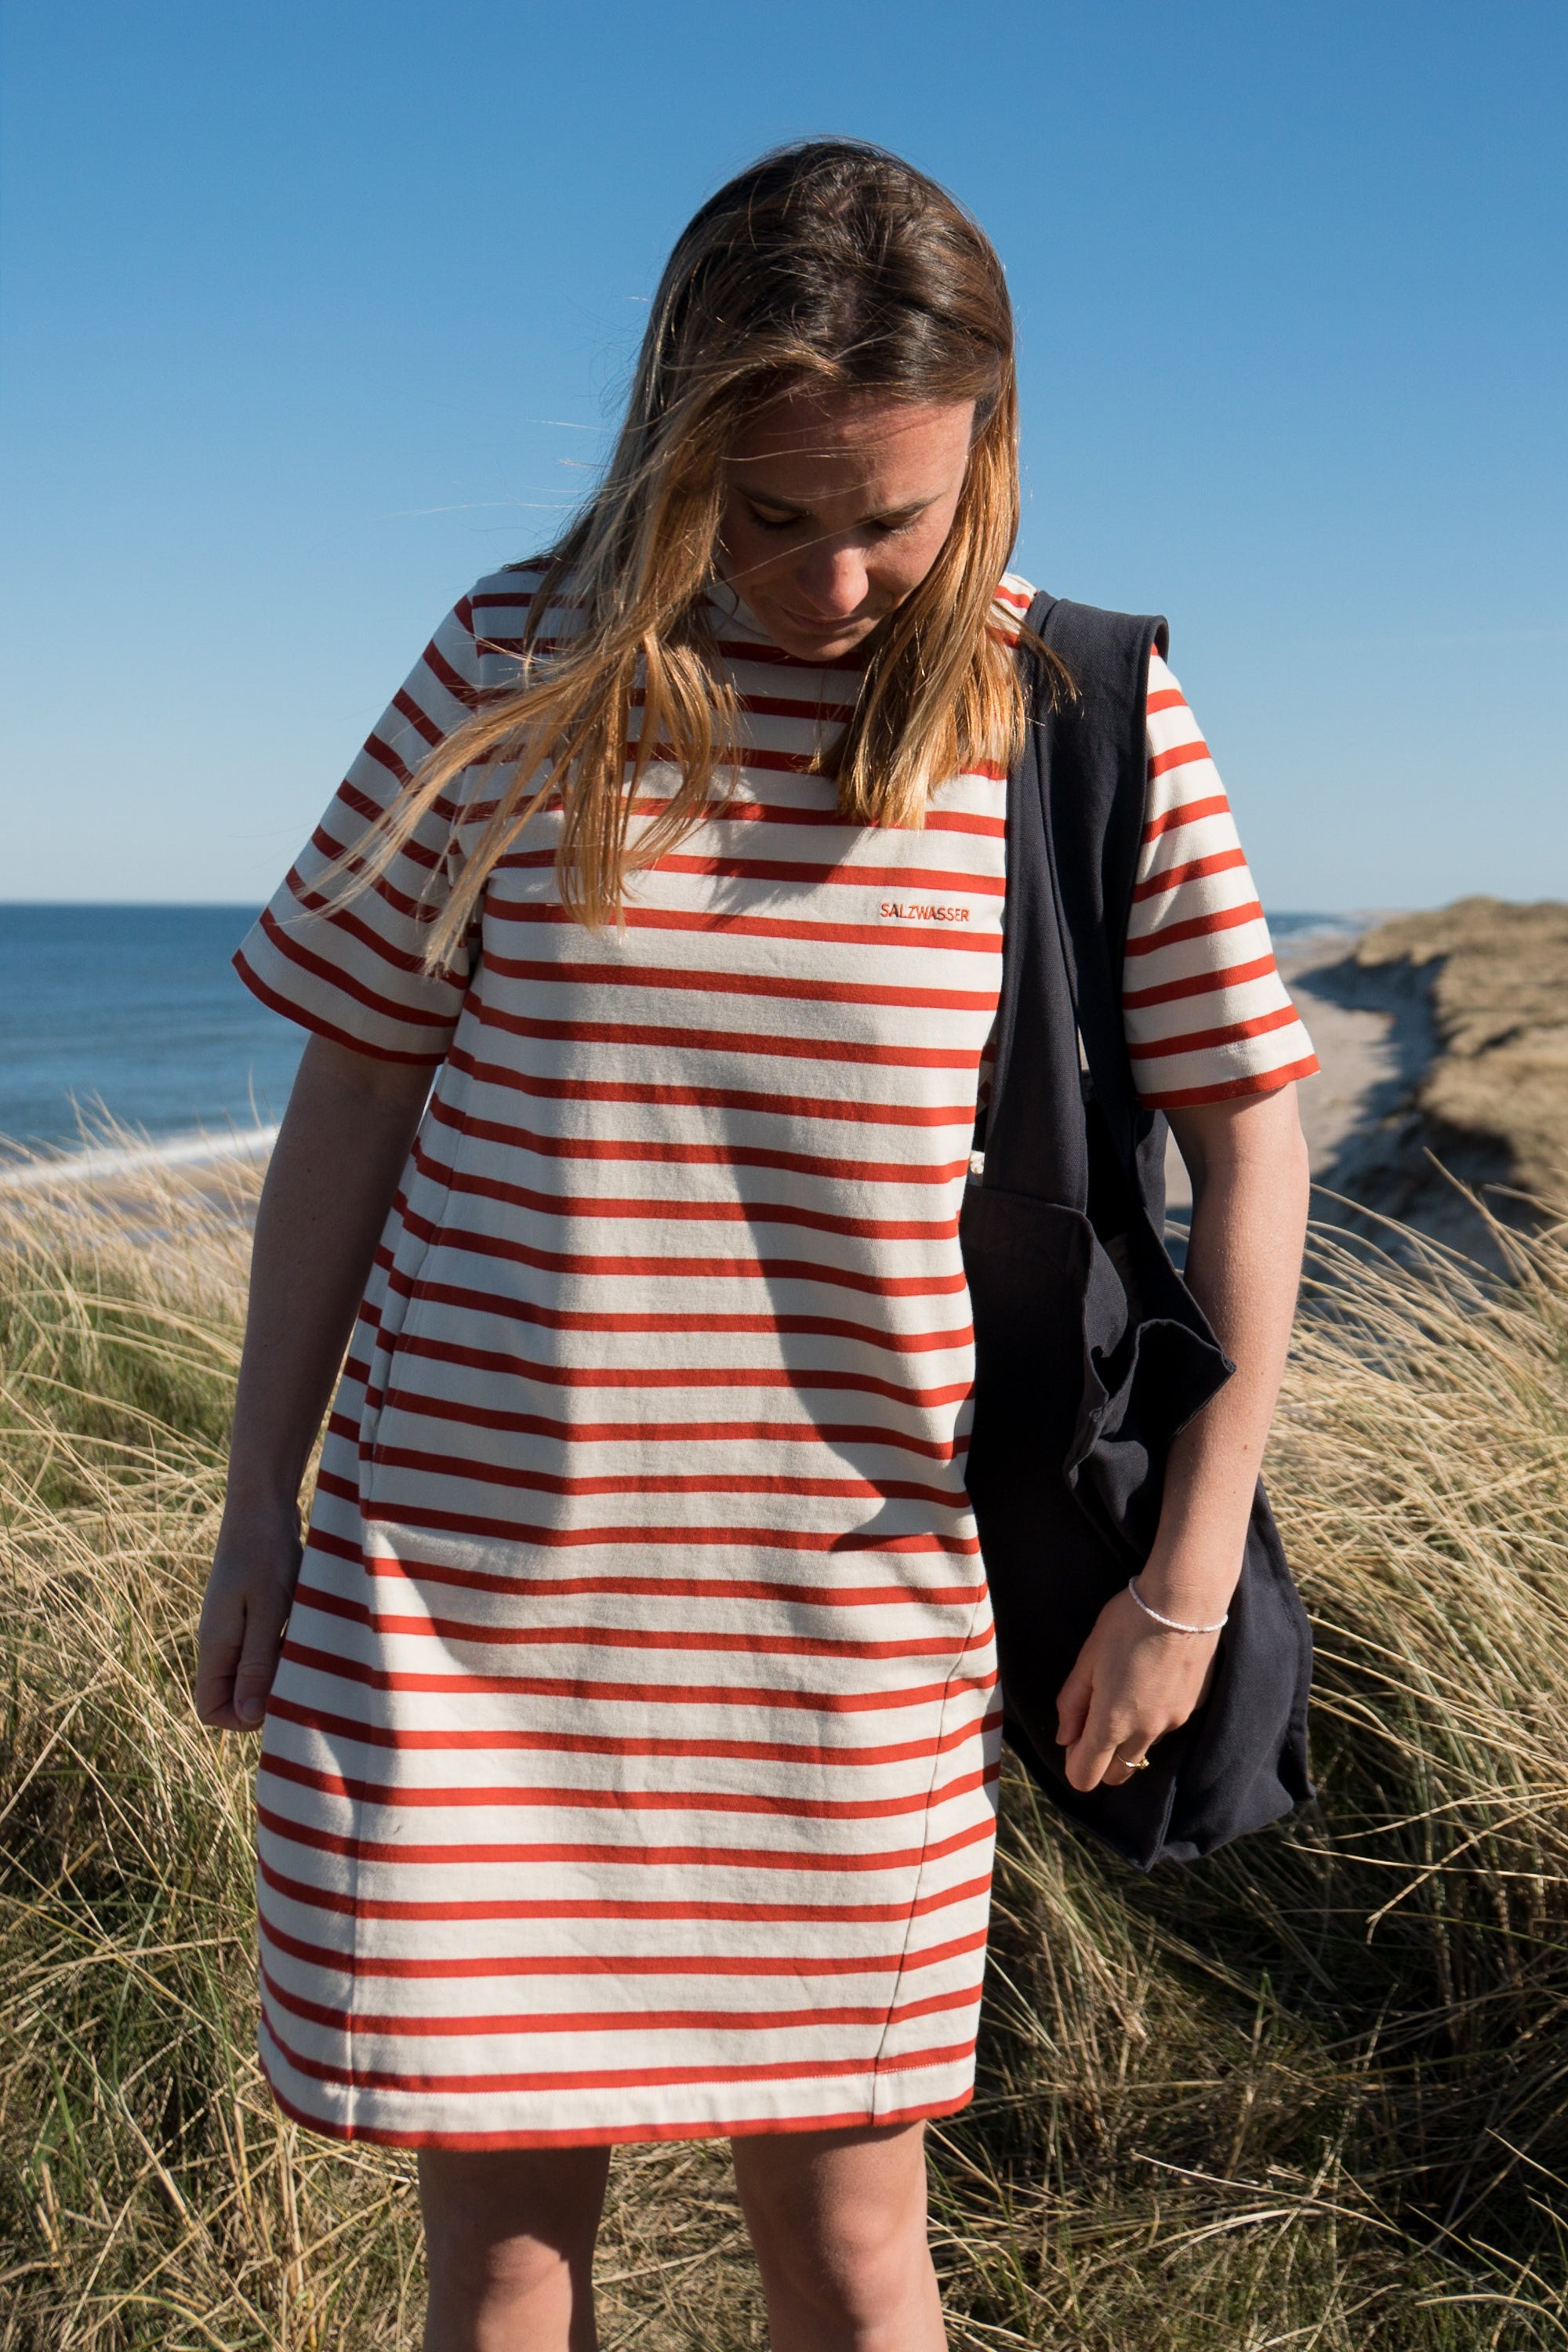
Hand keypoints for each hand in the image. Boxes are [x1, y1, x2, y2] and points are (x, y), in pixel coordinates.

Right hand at [195, 1505, 301, 1731]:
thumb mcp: (266, 1610)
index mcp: (215, 1646)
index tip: (277, 1697)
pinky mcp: (254, 1612)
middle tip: (301, 1674)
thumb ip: (255, 1663)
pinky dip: (287, 1648)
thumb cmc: (266, 1554)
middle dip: (266, 1697)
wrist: (263, 1505)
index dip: (241, 1718)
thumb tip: (248, 1717)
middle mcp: (221, 1641)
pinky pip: (265, 1648)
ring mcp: (236, 1626)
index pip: (211, 1709)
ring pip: (254, 1672)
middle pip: (234, 1695)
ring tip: (309, 1649)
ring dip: (281, 1670)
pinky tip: (309, 1630)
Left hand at [1055, 1586, 1219, 1791]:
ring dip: (1129, 1737)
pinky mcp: (1193, 1709)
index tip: (1074, 1739)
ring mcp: (1174, 1723)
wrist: (1184, 1603)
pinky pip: (1166, 1726)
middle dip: (1102, 1761)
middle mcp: (1145, 1732)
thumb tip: (1065, 1738)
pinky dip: (1153, 1717)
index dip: (1074, 1764)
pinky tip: (1152, 1680)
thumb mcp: (1088, 1659)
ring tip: (1125, 1689)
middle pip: (1118, 1773)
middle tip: (1094, 1720)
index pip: (1087, 1775)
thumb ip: (1072, 1703)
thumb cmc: (1126, 1625)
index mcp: (1112, 1722)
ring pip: (1143, 1749)